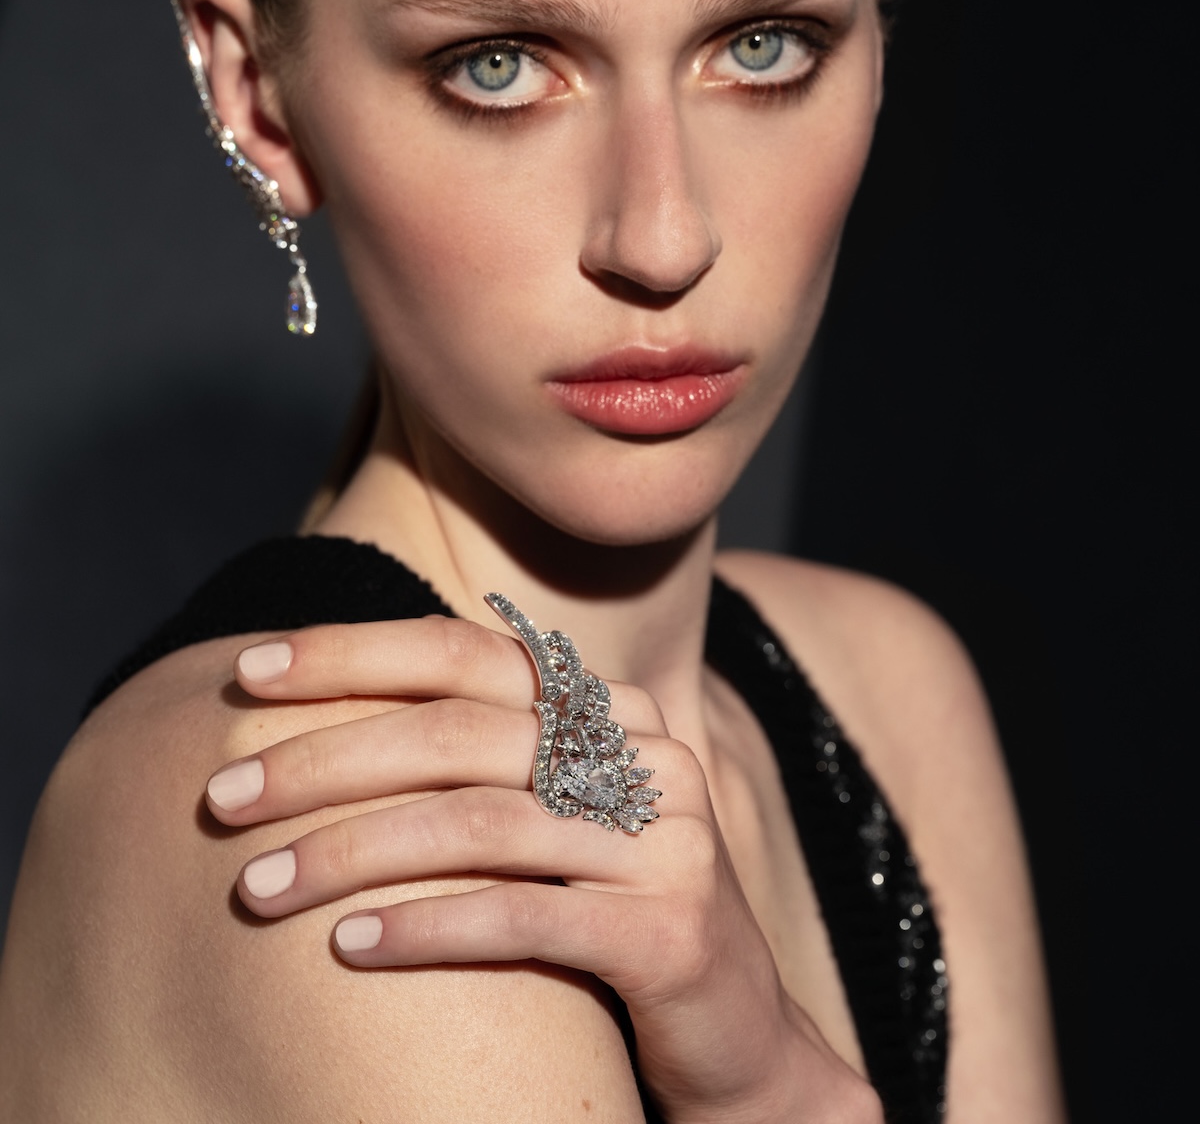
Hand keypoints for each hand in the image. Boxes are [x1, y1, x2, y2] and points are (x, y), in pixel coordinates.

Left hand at [204, 615, 879, 1123]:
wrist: (741, 1041)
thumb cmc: (612, 919)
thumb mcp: (555, 822)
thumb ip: (482, 762)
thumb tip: (323, 718)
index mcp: (611, 710)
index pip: (467, 653)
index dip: (354, 652)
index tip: (248, 670)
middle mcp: (645, 753)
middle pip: (460, 732)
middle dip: (326, 757)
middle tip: (223, 796)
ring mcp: (667, 838)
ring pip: (480, 824)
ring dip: (351, 851)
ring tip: (257, 886)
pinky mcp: (671, 930)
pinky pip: (522, 918)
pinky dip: (425, 927)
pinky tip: (347, 946)